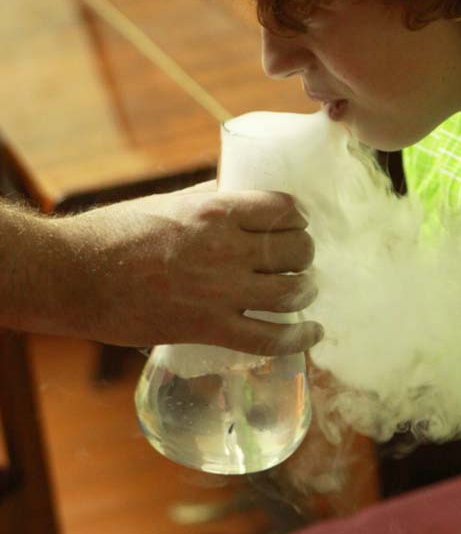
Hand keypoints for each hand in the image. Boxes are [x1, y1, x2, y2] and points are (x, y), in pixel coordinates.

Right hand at [51, 184, 320, 354]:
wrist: (75, 276)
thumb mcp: (166, 202)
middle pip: (295, 249)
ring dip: (306, 289)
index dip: (298, 217)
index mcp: (215, 210)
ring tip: (304, 289)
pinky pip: (270, 338)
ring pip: (291, 291)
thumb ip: (207, 198)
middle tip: (299, 258)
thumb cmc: (113, 233)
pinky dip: (299, 339)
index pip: (284, 209)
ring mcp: (220, 291)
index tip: (298, 224)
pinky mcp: (209, 328)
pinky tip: (312, 334)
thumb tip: (235, 195)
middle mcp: (226, 248)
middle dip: (305, 253)